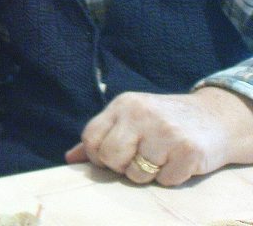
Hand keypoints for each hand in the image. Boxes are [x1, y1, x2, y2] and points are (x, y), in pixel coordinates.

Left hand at [65, 87, 252, 185]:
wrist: (214, 118)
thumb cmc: (163, 123)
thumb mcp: (130, 121)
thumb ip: (101, 137)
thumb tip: (70, 158)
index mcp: (123, 104)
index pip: (91, 137)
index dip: (97, 156)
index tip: (110, 159)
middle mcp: (142, 113)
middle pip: (110, 156)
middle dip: (121, 167)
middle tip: (137, 159)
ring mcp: (166, 130)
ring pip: (136, 173)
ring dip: (148, 174)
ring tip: (161, 157)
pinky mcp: (188, 149)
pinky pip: (164, 180)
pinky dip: (170, 177)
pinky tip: (178, 161)